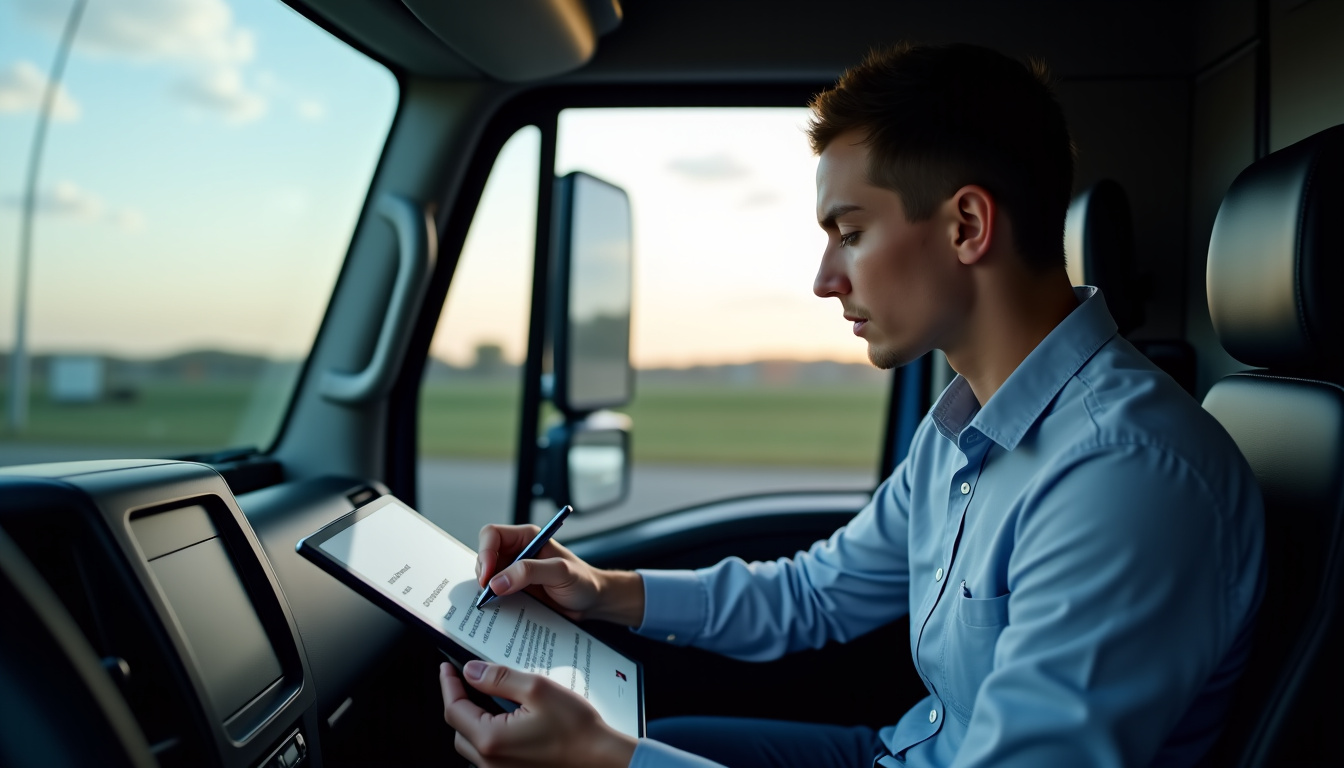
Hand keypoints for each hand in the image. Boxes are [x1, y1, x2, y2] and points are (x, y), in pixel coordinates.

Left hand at [440, 661, 636, 767]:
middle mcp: (491, 761)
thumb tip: (471, 671)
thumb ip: (499, 678)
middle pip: (458, 728)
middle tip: (469, 679)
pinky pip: (489, 752)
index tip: (447, 668)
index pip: (454, 710)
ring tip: (490, 696)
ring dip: (474, 718)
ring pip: (472, 742)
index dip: (448, 685)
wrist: (600, 758)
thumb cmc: (576, 728)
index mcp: (491, 739)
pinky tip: (508, 717)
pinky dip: (489, 732)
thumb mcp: (537, 689)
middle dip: (459, 702)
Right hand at [476, 524, 642, 624]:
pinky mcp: (515, 591)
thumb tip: (497, 581)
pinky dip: (493, 600)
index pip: (492, 535)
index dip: (485, 552)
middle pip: (485, 555)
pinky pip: (495, 593)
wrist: (592, 601)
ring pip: (487, 576)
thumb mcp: (560, 572)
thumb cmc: (582, 580)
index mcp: (527, 538)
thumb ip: (530, 571)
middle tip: (490, 592)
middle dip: (483, 573)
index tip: (488, 575)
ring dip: (486, 588)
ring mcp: (514, 572)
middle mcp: (517, 553)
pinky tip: (499, 608)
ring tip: (495, 601)